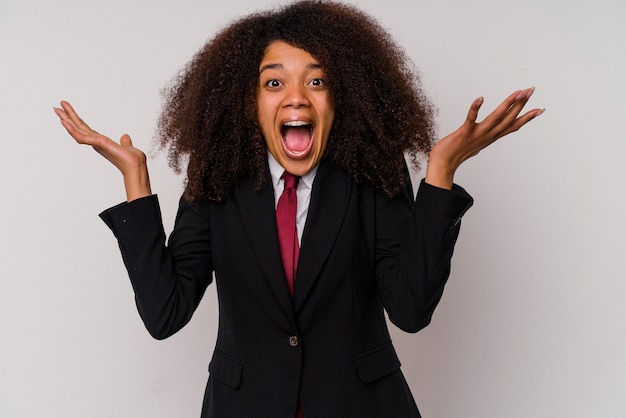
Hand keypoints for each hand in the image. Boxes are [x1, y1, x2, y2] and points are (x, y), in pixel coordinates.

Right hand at [54, 100, 151, 200]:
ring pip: (77, 131)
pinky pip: (81, 137)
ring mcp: (95, 143)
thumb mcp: (127, 146)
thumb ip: (124, 142)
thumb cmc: (131, 159)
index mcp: (100, 141)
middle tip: (56, 107)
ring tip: (57, 110)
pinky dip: (73, 130)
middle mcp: (96, 142)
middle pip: (78, 127)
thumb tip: (125, 137)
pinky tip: (65, 122)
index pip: (85, 128)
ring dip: (67, 120)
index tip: (68, 111)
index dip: (76, 120)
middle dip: (67, 117)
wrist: (136, 166)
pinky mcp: (98, 144)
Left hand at [425, 87, 543, 188]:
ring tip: (517, 92)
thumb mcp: (477, 142)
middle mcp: (487, 136)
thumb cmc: (456, 152)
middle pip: (508, 118)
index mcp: (491, 137)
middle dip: (521, 104)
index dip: (527, 118)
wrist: (443, 164)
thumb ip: (485, 135)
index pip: (512, 126)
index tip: (540, 109)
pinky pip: (471, 119)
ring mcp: (476, 134)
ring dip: (508, 104)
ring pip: (496, 118)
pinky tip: (480, 98)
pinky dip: (475, 109)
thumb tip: (492, 131)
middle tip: (531, 90)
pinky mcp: (463, 133)